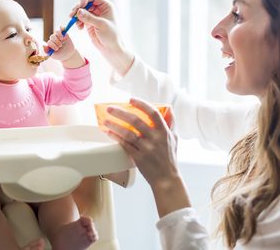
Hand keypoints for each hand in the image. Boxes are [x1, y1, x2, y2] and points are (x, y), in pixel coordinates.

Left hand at [44, 29, 84, 67]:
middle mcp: (54, 39)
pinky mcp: (65, 34)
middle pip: (52, 36)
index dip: (52, 45)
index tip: (56, 49)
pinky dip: (62, 28)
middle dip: (56, 41)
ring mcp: (59, 36)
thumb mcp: (53, 55)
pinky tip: (63, 30)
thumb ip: (47, 51)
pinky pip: (62, 28)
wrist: (68, 55)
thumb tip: (43, 45)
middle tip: (60, 46)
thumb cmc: (60, 56)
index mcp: (50, 44)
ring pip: (56, 32)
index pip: (49, 42)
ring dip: (59, 35)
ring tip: (62, 40)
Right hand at [71, 0, 134, 75]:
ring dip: (76, 15)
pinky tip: (79, 27)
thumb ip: (89, 18)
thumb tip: (78, 11)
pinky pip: (80, 19)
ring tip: (74, 22)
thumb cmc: (111, 35)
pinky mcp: (89, 23)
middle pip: (85, 3)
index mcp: (106, 6)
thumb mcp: (101, 25)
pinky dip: (78, 22)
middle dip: (78, 8)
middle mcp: (99, 9)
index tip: (79, 6)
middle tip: (72, 14)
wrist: (111, 48)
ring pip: (81, 11)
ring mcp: (94, 16)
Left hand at [105, 98, 190, 216]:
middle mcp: (155, 139)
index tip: (131, 99)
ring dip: (115, 125)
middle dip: (121, 113)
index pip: (153, 113)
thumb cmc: (169, 158)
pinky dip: (116, 137)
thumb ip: (171, 123)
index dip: (141, 104)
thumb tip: (169, 108)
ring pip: (128, 133)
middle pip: (136, 121)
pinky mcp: (139, 158)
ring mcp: (147, 148)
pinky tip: (109, 133)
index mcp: (164, 132)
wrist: (166, 179)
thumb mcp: (174, 138)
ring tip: (105, 120)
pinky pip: (125, 145)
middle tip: (110, 108)